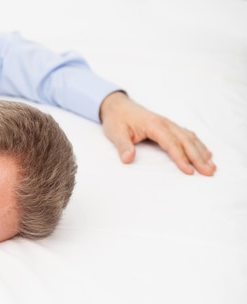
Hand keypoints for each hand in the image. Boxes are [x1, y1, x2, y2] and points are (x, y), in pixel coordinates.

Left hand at [99, 91, 215, 175]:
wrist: (117, 106)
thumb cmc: (117, 120)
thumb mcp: (115, 133)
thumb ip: (123, 146)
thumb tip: (127, 158)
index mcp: (154, 125)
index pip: (171, 143)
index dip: (181, 158)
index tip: (189, 171)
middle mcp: (165, 123)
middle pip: (186, 141)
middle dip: (198, 157)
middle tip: (209, 172)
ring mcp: (168, 124)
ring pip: (190, 138)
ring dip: (201, 152)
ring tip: (211, 166)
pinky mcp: (168, 127)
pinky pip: (187, 135)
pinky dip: (198, 145)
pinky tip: (206, 153)